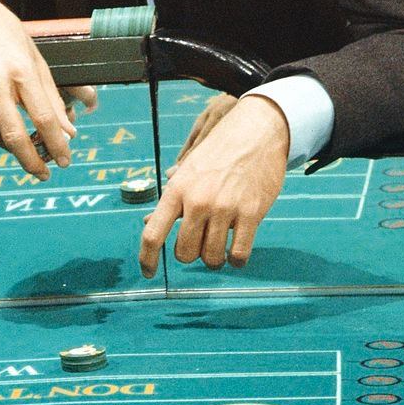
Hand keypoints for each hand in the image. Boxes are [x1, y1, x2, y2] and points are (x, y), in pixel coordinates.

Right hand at [0, 0, 75, 179]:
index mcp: (20, 70)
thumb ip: (52, 97)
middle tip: (45, 174)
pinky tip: (11, 134)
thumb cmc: (9, 36)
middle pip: (15, 135)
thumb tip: (68, 131)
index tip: (65, 159)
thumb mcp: (36, 59)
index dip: (56, 143)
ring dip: (17, 149)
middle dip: (32, 161)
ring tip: (32, 152)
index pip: (43, 117)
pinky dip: (0, 136)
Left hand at [139, 94, 289, 277]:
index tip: (148, 272)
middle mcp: (198, 200)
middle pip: (184, 253)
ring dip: (214, 258)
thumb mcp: (189, 169)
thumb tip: (148, 223)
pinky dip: (235, 259)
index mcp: (177, 189)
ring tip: (219, 244)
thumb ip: (172, 198)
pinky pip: (238, 256)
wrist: (256, 132)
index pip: (153, 233)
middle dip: (190, 253)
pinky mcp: (251, 214)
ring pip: (211, 258)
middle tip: (200, 241)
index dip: (147, 258)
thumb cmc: (220, 152)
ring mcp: (225, 208)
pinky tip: (236, 250)